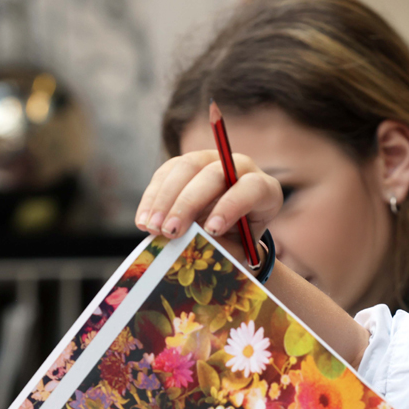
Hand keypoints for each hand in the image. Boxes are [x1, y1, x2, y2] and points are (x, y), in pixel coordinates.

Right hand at [135, 150, 283, 258]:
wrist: (233, 228)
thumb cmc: (240, 241)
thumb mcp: (240, 249)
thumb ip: (223, 247)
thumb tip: (194, 249)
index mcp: (264, 189)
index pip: (250, 189)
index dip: (230, 207)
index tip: (211, 230)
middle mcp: (240, 167)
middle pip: (213, 174)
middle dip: (188, 203)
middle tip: (171, 231)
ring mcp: (212, 159)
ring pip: (185, 167)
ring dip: (165, 199)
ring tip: (152, 228)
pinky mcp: (186, 163)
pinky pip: (166, 173)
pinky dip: (152, 197)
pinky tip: (144, 220)